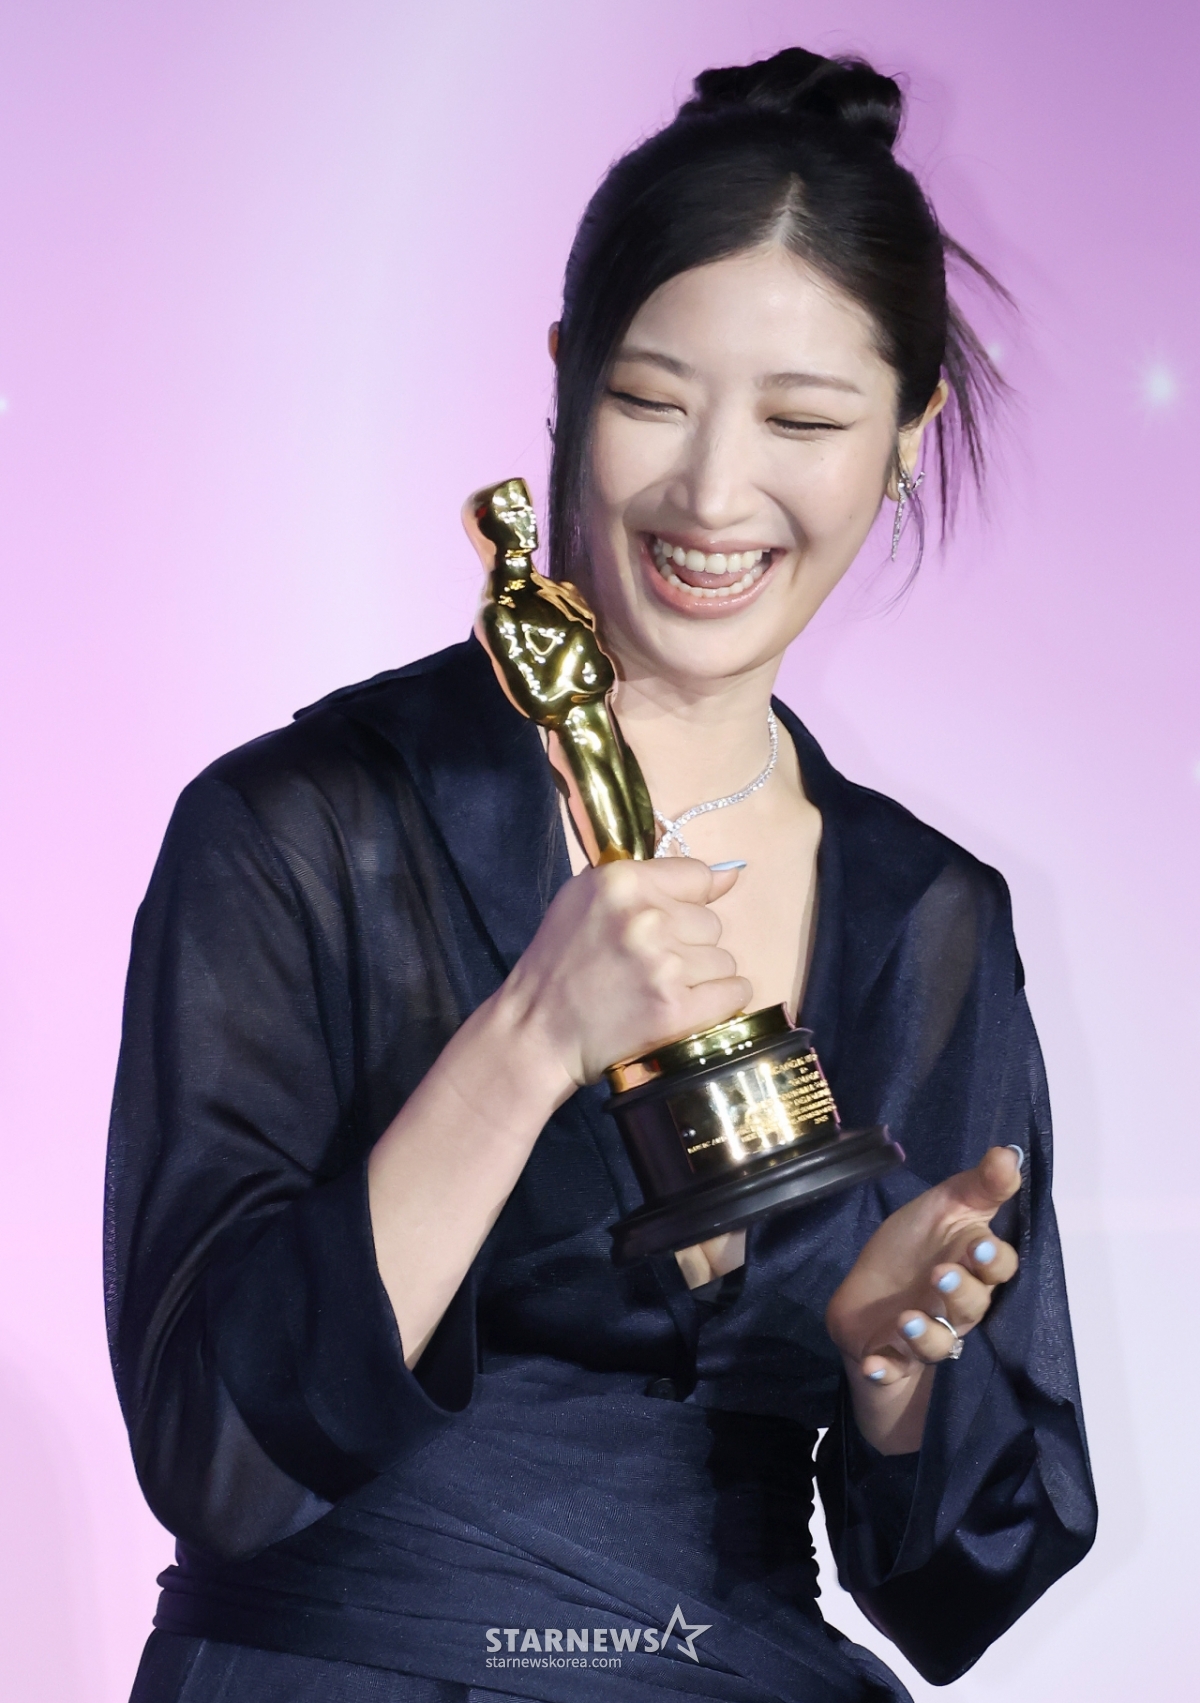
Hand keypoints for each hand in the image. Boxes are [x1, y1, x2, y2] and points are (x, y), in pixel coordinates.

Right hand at [499, 857, 749, 1092]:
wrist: (537, 1031)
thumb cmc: (559, 963)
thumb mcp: (584, 898)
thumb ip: (650, 879)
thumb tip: (728, 876)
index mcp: (622, 882)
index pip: (698, 875)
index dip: (687, 902)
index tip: (669, 924)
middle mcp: (647, 919)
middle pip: (712, 923)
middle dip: (690, 944)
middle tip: (651, 966)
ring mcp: (664, 966)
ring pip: (724, 960)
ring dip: (702, 977)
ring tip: (659, 990)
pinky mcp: (677, 1010)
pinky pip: (735, 993)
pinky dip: (720, 1002)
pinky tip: (687, 1008)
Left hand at [825, 1146, 1021, 1451]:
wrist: (870, 1296)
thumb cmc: (914, 1247)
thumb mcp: (943, 1205)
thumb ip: (980, 1184)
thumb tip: (1009, 1151)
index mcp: (972, 1267)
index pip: (996, 1267)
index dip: (990, 1259)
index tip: (976, 1246)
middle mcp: (956, 1306)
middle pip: (971, 1305)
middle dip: (959, 1292)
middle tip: (940, 1275)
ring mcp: (926, 1334)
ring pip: (938, 1342)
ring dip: (924, 1333)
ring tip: (907, 1319)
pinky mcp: (892, 1356)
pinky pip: (892, 1369)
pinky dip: (883, 1368)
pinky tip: (874, 1362)